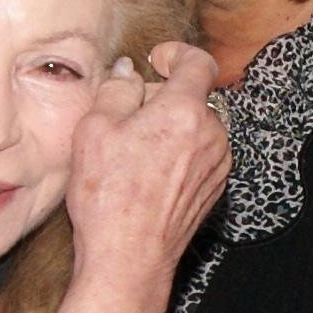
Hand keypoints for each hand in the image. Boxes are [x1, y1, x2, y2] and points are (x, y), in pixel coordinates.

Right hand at [61, 43, 228, 312]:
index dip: (176, 53)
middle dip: (163, 97)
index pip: (198, 62)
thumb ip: (117, 89)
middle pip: (194, 97)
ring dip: (171, 126)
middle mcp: (212, 135)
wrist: (129, 258)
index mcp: (185, 112)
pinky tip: (148, 174)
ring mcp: (217, 165)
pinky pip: (199, 155)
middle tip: (126, 114)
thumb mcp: (95, 129)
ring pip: (197, 127)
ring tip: (133, 150)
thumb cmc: (107, 195)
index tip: (157, 59)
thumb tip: (130, 72)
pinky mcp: (214, 190)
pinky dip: (179, 152)